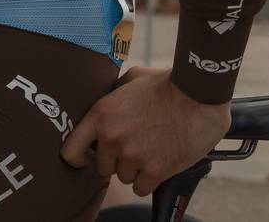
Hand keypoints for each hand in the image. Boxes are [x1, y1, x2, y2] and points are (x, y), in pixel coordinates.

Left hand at [61, 65, 229, 196]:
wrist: (197, 95)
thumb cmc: (166, 84)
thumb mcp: (130, 79)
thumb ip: (113, 94)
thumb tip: (107, 103)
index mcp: (101, 114)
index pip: (71, 150)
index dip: (79, 157)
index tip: (88, 158)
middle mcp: (112, 138)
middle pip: (103, 167)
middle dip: (116, 160)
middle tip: (134, 146)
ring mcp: (132, 156)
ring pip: (124, 178)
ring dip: (135, 169)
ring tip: (151, 149)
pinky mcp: (154, 171)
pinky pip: (141, 188)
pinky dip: (149, 180)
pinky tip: (159, 163)